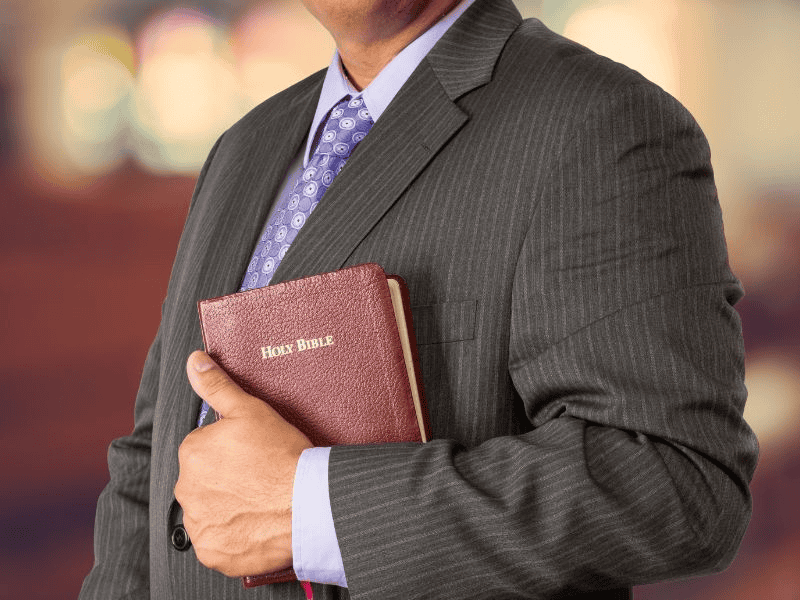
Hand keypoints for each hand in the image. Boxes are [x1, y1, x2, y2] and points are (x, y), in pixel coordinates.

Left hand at [175, 350, 312, 576]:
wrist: (307, 503)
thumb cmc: (283, 456)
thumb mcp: (251, 410)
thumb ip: (217, 385)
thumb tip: (194, 360)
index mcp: (191, 452)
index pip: (204, 448)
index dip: (231, 450)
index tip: (253, 454)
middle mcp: (186, 488)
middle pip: (204, 479)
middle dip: (225, 478)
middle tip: (259, 477)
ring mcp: (199, 523)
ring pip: (209, 509)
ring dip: (227, 506)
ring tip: (260, 500)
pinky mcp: (213, 551)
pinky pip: (217, 540)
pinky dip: (232, 534)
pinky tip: (255, 522)